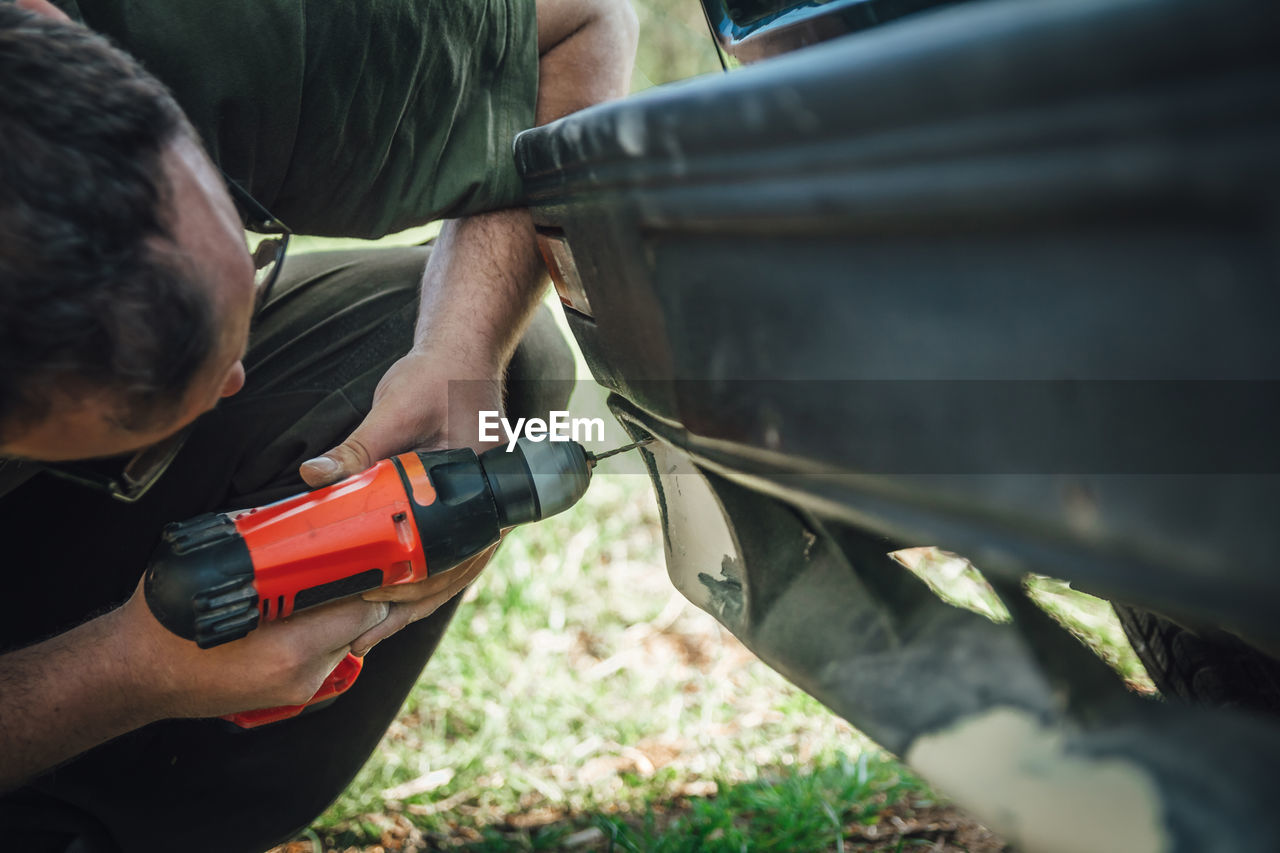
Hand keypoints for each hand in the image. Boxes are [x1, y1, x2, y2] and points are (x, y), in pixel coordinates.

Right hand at [118, 575, 390, 717]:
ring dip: (337, 613)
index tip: (367, 555)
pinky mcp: (292, 695)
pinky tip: (295, 613)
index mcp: (288, 648)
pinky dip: (320, 632)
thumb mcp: (218, 570)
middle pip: (360, 624)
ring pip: (346, 639)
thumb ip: (268, 549)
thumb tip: (304, 515)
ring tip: (311, 587)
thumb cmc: (169, 619)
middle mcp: (300, 673)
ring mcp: (297, 689)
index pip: (364, 610)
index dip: (370, 579)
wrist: (136, 675)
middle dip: (355, 592)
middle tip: (342, 564)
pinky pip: (326, 654)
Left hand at [296, 345, 505, 655]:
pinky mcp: (464, 510)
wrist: (460, 355)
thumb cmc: (438, 378)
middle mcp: (490, 507)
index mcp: (483, 486)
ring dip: (415, 602)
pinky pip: (447, 556)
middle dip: (409, 606)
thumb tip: (314, 476)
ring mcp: (481, 511)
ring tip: (371, 633)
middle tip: (363, 632)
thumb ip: (358, 448)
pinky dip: (420, 581)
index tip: (377, 599)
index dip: (417, 584)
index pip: (454, 553)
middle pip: (454, 573)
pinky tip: (390, 601)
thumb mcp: (395, 410)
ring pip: (453, 572)